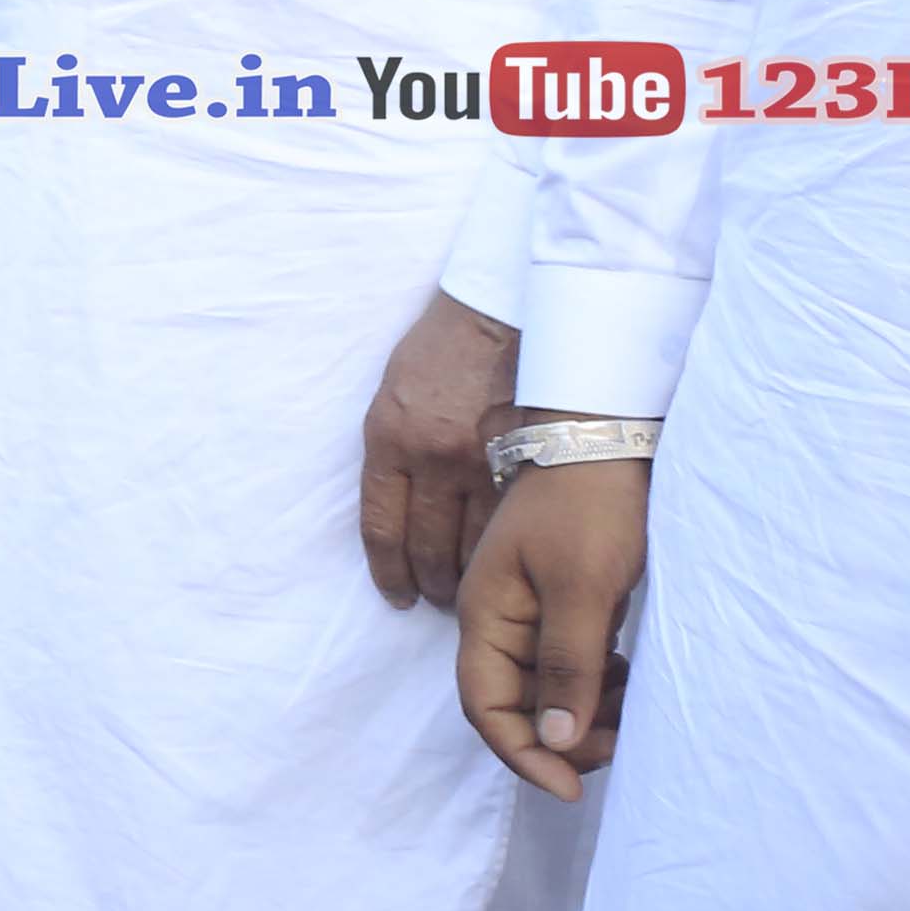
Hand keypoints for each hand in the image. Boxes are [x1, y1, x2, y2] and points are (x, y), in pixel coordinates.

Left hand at [357, 287, 520, 608]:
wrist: (505, 311)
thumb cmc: (444, 350)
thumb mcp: (393, 394)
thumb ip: (392, 448)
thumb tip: (397, 504)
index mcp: (389, 438)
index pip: (381, 527)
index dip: (388, 571)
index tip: (396, 595)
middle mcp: (432, 457)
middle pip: (427, 546)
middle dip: (430, 581)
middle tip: (436, 599)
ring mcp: (484, 462)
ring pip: (475, 546)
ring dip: (471, 579)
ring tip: (474, 595)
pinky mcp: (528, 461)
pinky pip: (513, 526)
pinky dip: (509, 555)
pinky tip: (511, 571)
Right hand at [454, 453, 647, 798]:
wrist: (607, 437)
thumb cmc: (591, 508)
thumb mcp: (583, 589)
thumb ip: (567, 666)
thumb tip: (555, 742)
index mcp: (487, 614)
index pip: (485, 706)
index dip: (522, 755)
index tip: (573, 787)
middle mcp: (498, 618)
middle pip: (513, 704)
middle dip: (561, 739)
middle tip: (619, 744)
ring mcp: (528, 609)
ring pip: (543, 688)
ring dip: (581, 714)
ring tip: (629, 708)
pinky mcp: (560, 601)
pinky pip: (567, 664)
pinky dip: (594, 685)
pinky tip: (624, 674)